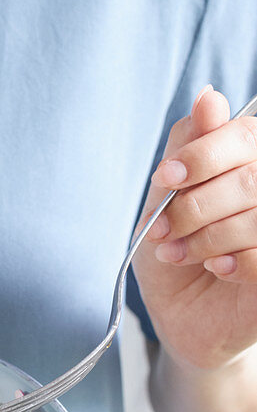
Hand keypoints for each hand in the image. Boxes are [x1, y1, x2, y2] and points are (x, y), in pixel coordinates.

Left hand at [132, 85, 256, 369]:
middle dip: (195, 206)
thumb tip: (209, 97)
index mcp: (250, 161)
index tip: (165, 178)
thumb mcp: (166, 198)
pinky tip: (217, 269)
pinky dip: (233, 262)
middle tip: (164, 229)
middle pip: (249, 178)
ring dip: (207, 236)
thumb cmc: (175, 250)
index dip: (203, 154)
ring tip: (178, 252)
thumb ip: (187, 149)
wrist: (180, 314)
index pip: (244, 135)